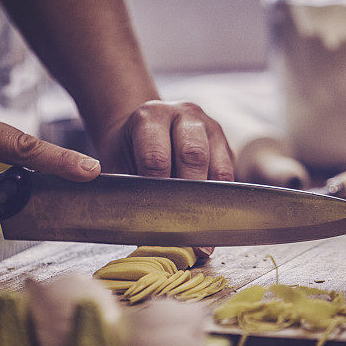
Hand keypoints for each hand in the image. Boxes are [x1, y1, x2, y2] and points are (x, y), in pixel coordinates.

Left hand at [95, 100, 234, 258]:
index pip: (157, 157)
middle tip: (181, 225)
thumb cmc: (128, 149)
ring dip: (210, 201)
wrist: (142, 127)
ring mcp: (210, 127)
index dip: (157, 190)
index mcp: (151, 116)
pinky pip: (229, 176)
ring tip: (200, 230)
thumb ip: (124, 187)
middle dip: (188, 195)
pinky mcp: (226, 145)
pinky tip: (209, 219)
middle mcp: (185, 115)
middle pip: (194, 156)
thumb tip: (136, 222)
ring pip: (219, 168)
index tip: (155, 215)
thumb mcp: (116, 161)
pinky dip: (220, 200)